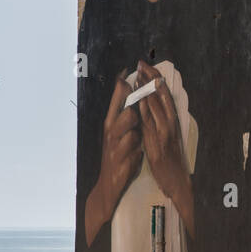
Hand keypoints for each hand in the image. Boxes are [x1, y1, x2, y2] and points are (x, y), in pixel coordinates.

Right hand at [85, 71, 141, 245]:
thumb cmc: (118, 153)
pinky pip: (136, 153)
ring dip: (139, 138)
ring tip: (135, 144)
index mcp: (111, 122)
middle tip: (141, 116)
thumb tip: (128, 85)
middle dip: (138, 113)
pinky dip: (139, 155)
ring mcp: (115, 148)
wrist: (108, 184)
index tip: (131, 67)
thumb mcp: (119, 131)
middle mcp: (111, 133)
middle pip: (128, 113)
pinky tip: (135, 159)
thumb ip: (124, 110)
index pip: (118, 98)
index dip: (125, 83)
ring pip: (133, 134)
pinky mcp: (121, 163)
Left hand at [136, 60, 194, 236]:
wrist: (177, 181)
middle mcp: (170, 123)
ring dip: (148, 90)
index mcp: (171, 120)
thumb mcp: (163, 137)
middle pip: (162, 95)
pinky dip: (147, 110)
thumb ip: (156, 122)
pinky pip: (152, 123)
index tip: (145, 66)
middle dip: (151, 78)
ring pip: (158, 106)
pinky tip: (140, 100)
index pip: (163, 94)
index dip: (154, 79)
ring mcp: (166, 132)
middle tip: (142, 63)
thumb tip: (146, 107)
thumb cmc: (169, 160)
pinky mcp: (161, 142)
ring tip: (140, 75)